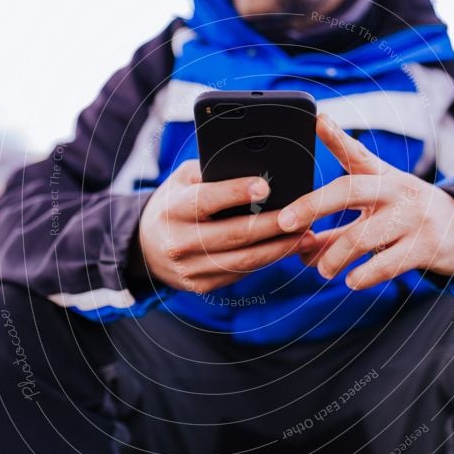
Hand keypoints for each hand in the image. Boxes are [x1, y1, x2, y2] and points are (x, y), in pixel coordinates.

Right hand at [138, 159, 315, 293]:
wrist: (146, 247)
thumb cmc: (175, 204)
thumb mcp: (182, 181)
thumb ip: (212, 173)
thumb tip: (256, 167)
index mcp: (173, 209)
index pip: (207, 200)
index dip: (236, 192)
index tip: (265, 186)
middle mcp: (180, 241)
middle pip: (235, 235)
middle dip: (273, 226)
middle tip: (303, 216)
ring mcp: (191, 268)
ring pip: (244, 260)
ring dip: (280, 249)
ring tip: (307, 236)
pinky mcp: (202, 285)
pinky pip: (241, 272)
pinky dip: (268, 260)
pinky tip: (288, 248)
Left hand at [277, 114, 453, 290]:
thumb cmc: (407, 218)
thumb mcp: (377, 212)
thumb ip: (337, 230)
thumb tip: (300, 253)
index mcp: (382, 176)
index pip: (357, 153)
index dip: (337, 137)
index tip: (318, 120)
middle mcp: (396, 191)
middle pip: (350, 190)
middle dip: (312, 205)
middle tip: (285, 222)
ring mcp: (412, 218)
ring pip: (362, 236)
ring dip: (335, 257)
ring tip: (322, 270)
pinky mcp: (425, 247)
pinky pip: (386, 264)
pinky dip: (363, 276)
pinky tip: (351, 281)